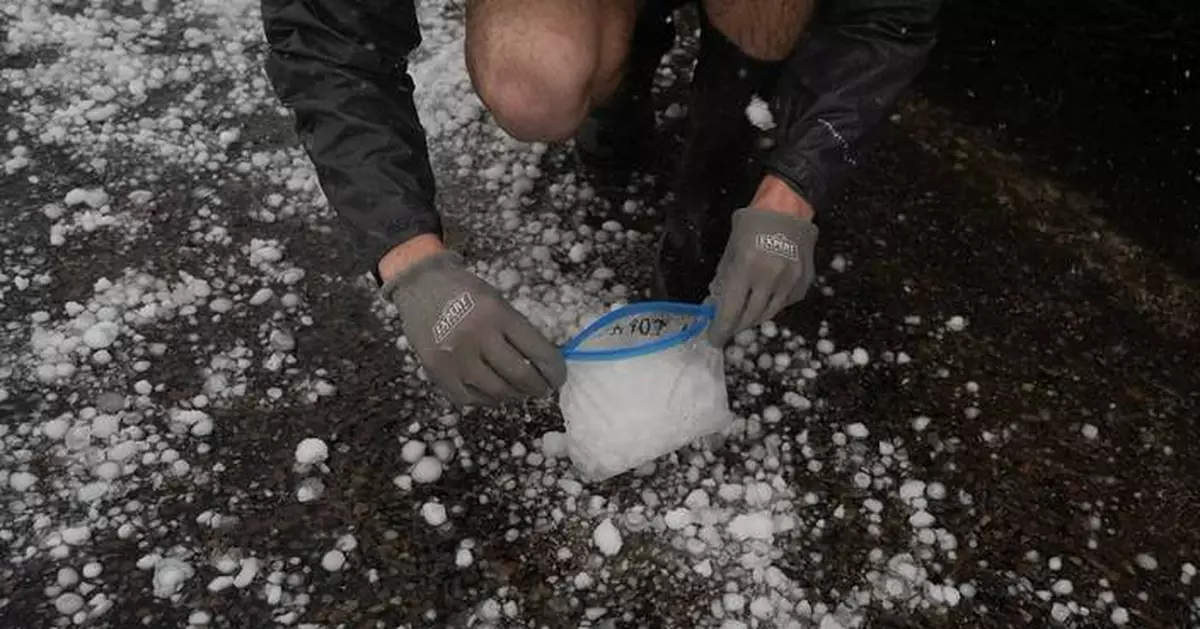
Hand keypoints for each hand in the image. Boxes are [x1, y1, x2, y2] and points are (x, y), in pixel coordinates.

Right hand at [381, 248, 566, 405]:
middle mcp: (478, 337)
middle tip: (542, 389)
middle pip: (520, 376)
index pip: (538, 351)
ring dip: (514, 396)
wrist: (420, 284)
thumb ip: (518, 331)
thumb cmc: (465, 290)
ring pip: (497, 392)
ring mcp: (456, 357)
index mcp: (498, 314)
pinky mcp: (437, 372)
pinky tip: (493, 393)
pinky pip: (469, 399)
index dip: (554, 370)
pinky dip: (486, 400)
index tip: (558, 377)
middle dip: (538, 387)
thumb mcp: (498, 301)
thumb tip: (542, 364)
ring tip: (519, 392)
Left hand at [706, 206, 818, 346]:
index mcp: (746, 268)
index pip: (730, 309)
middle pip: (750, 317)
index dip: (721, 328)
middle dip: (736, 326)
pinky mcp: (804, 282)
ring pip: (769, 314)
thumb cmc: (753, 224)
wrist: (789, 208)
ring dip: (753, 318)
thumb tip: (715, 303)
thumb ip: (724, 277)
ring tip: (744, 317)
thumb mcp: (731, 247)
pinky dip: (772, 305)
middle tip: (728, 328)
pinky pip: (785, 303)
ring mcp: (790, 282)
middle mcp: (770, 278)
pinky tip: (765, 299)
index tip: (714, 339)